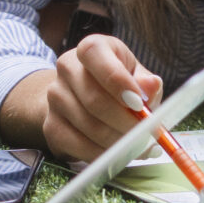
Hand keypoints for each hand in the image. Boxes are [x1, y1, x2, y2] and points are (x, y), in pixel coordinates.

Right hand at [3, 34, 160, 165]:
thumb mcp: (134, 74)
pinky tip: (116, 153)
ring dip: (117, 141)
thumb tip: (152, 86)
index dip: (117, 80)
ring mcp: (55, 98)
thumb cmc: (115, 84)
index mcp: (90, 48)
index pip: (94, 54)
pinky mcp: (51, 126)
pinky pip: (78, 146)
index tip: (139, 104)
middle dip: (124, 121)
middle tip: (146, 135)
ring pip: (89, 126)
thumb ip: (145, 81)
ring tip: (136, 145)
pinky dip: (102, 154)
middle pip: (94, 99)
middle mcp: (67, 68)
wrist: (78, 97)